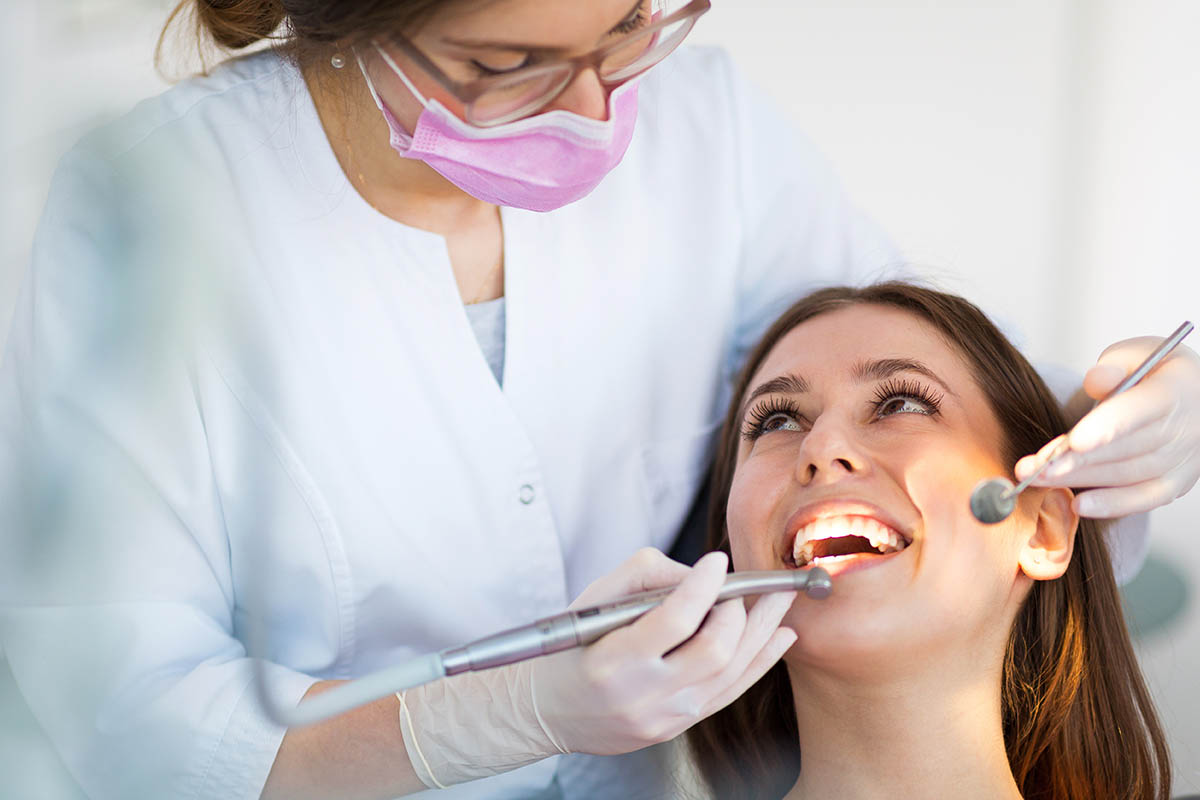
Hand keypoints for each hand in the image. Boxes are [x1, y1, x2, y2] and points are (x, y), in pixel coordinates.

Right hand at [531, 548, 796, 754]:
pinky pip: (731, 692)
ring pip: (731, 672)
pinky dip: (761, 661)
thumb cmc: (573, 646)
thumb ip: (646, 575)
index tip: (717, 560)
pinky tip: (779, 636)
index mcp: (613, 661)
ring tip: (781, 599)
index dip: (703, 586)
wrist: (551, 709)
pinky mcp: (679, 727)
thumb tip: (699, 575)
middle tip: (740, 587)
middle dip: (738, 611)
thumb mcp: (594, 598)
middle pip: (713, 650)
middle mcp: (643, 695)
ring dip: (762, 631)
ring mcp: (665, 717)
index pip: (674, 620)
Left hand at [1015, 336, 1199, 516]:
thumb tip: (1096, 381)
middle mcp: (1185, 428)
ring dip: (1080, 480)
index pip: (1139, 411)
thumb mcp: (1137, 353)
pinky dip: (1112, 504)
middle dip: (1076, 460)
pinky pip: (1144, 498)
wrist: (1194, 395)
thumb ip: (1113, 367)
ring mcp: (1184, 459)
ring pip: (1128, 474)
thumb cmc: (1157, 371)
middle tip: (1035, 467)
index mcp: (1175, 391)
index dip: (1107, 427)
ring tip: (1039, 479)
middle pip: (1126, 448)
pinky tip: (1078, 505)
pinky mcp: (1177, 482)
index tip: (1074, 442)